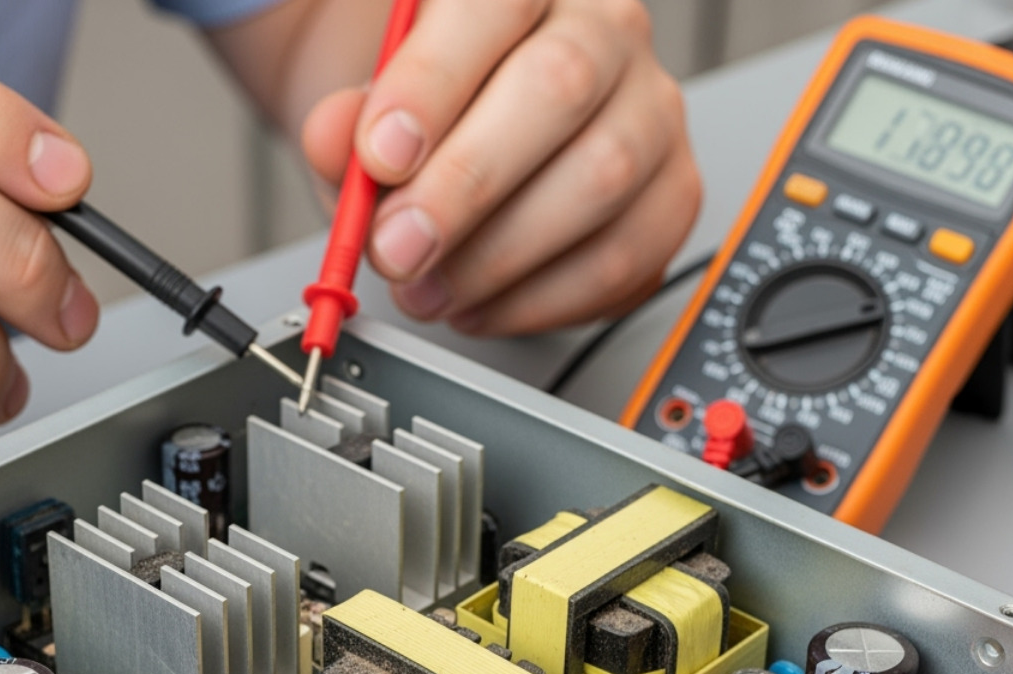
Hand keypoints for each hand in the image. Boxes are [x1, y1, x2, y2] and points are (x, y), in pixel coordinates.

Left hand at [300, 0, 699, 335]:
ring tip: (427, 288)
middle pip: (559, 87)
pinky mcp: (673, 195)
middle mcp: (607, 32)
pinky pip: (623, 257)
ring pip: (600, 179)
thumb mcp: (369, 116)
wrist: (479, 153)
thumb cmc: (430, 122)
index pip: (494, 6)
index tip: (379, 157)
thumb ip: (344, 127)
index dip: (433, 83)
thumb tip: (340, 142)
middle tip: (397, 247)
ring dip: (496, 256)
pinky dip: (538, 299)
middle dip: (464, 185)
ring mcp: (653, 113)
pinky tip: (480, 304)